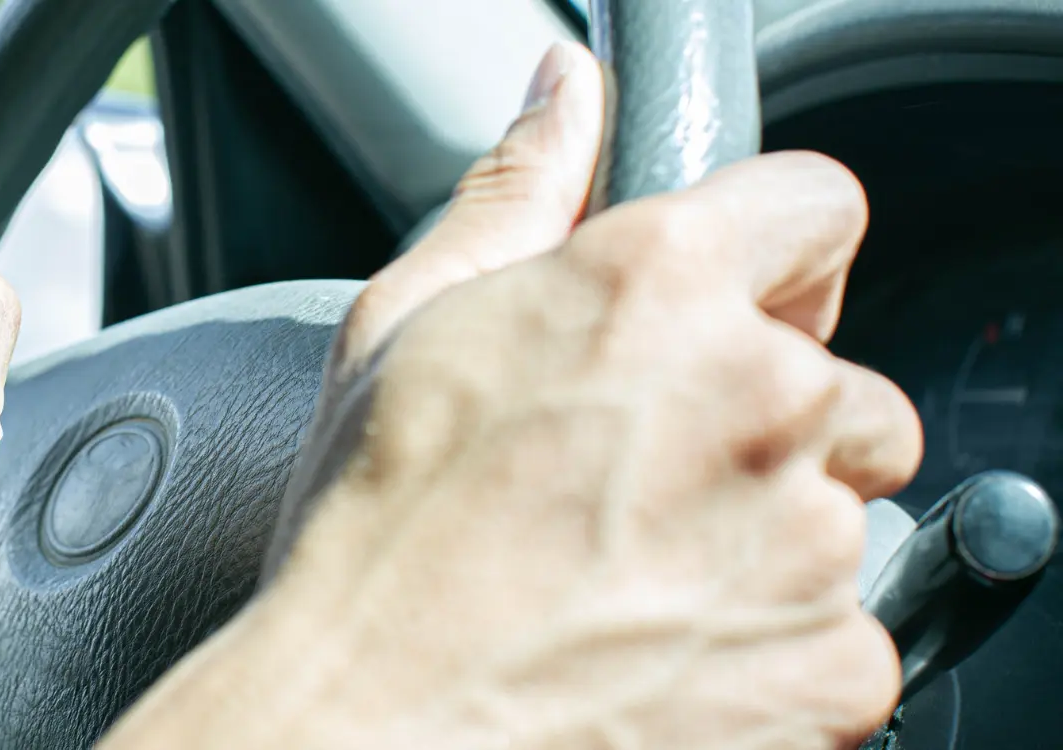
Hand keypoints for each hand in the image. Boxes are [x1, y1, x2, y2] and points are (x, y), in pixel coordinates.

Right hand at [107, 43, 920, 748]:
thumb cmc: (368, 543)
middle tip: (631, 481)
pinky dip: (771, 647)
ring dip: (762, 536)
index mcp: (656, 288)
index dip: (767, 262)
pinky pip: (842, 632)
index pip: (816, 208)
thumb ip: (518, 190)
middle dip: (759, 420)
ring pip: (837, 510)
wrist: (367, 728)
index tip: (730, 313)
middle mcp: (756, 397)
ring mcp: (806, 538)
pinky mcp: (834, 662)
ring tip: (625, 579)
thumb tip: (565, 95)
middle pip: (836, 376)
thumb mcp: (406, 327)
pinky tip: (657, 653)